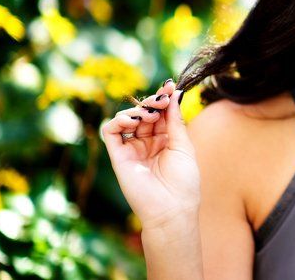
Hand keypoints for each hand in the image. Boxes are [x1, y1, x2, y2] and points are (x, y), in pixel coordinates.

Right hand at [101, 79, 200, 229]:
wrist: (172, 209)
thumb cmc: (183, 181)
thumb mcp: (183, 145)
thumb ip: (174, 119)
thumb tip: (174, 93)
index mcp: (166, 140)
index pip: (161, 113)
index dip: (163, 99)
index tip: (169, 85)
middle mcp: (148, 143)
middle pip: (145, 113)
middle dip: (152, 102)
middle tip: (160, 99)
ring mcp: (132, 149)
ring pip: (127, 119)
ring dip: (137, 110)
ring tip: (149, 115)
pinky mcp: (118, 156)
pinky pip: (111, 132)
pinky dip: (119, 121)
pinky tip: (133, 121)